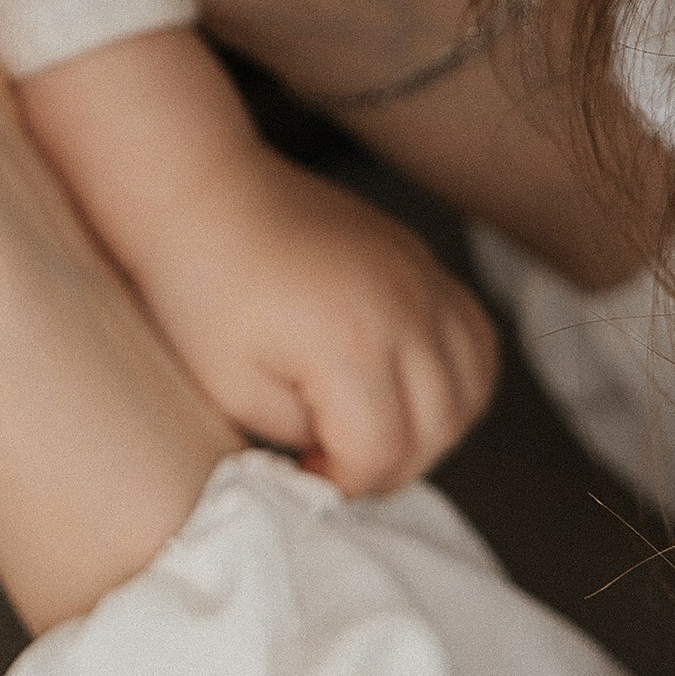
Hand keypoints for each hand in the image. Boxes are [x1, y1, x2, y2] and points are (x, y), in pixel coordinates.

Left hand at [15, 34, 498, 494]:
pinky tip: (409, 389)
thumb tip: (342, 459)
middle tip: (332, 462)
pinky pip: (475, 339)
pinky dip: (455, 379)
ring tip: (366, 428)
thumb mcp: (234, 390)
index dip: (341, 484)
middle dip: (384, 466)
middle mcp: (405, 310)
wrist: (200, 191)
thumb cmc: (199, 289)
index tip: (303, 476)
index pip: (381, 458)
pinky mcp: (423, 261)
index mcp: (352, 345)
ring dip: (428, 429)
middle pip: (435, 433)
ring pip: (469, 392)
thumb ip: (301, 438)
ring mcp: (423, 279)